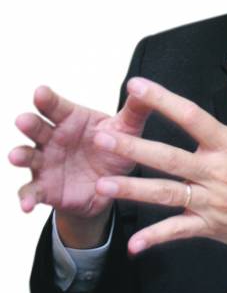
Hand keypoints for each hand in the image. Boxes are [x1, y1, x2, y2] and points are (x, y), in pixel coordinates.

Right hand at [9, 86, 150, 219]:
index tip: (40, 92)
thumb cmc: (114, 148)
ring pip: (28, 156)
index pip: (56, 106)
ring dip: (21, 155)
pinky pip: (31, 192)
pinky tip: (26, 206)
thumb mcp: (127, 129)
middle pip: (37, 128)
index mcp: (72, 119)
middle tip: (23, 120)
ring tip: (15, 156)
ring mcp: (45, 162)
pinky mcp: (45, 188)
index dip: (47, 99)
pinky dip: (26, 198)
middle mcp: (53, 137)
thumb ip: (135, 110)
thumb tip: (145, 86)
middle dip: (29, 123)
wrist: (111, 186)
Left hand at [94, 53, 226, 285]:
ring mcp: (212, 200)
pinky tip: (134, 244)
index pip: (192, 116)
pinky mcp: (209, 224)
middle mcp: (217, 171)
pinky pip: (179, 230)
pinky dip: (157, 237)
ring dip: (134, 190)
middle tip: (101, 137)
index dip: (163, 100)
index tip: (136, 86)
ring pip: (168, 193)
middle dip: (134, 147)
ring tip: (103, 184)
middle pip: (171, 157)